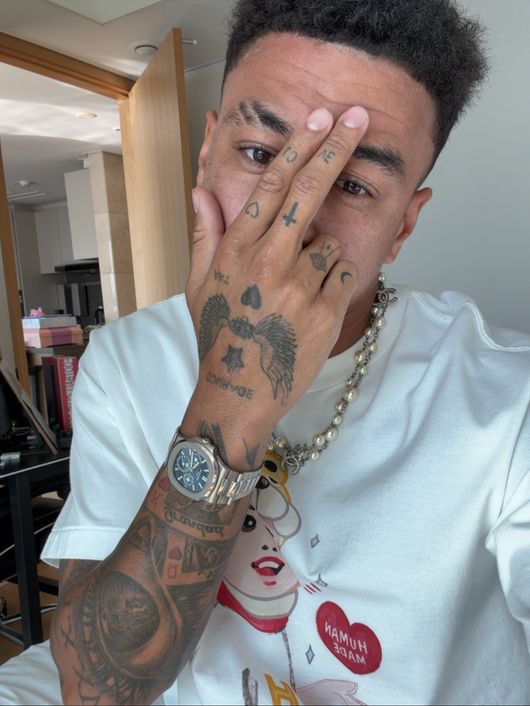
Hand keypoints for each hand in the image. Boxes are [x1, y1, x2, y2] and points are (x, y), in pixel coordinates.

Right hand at [183, 106, 368, 468]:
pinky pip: (343, 273)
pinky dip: (334, 280)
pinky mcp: (326, 311)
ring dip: (321, 255)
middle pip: (307, 192)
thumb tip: (201, 190)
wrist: (239, 392)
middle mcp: (268, 261)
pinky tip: (311, 304)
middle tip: (357, 118)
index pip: (272, 187)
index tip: (320, 119)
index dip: (299, 148)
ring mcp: (299, 287)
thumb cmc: (219, 336)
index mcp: (236, 251)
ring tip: (296, 291)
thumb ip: (205, 234)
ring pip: (329, 242)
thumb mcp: (199, 285)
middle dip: (335, 149)